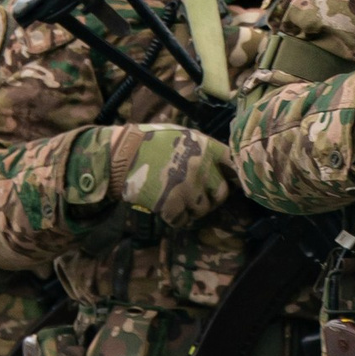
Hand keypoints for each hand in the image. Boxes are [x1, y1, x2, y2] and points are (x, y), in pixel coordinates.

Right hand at [103, 124, 236, 230]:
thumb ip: (203, 147)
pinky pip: (183, 221)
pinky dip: (177, 219)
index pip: (233, 165)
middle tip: (198, 196)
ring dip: (193, 209)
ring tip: (179, 201)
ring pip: (203, 209)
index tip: (229, 182)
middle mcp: (202, 168)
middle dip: (212, 197)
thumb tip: (222, 162)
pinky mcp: (172, 206)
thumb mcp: (182, 134)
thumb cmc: (150, 140)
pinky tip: (167, 209)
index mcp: (206, 147)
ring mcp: (188, 189)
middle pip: (222, 193)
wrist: (121, 155)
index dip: (233, 176)